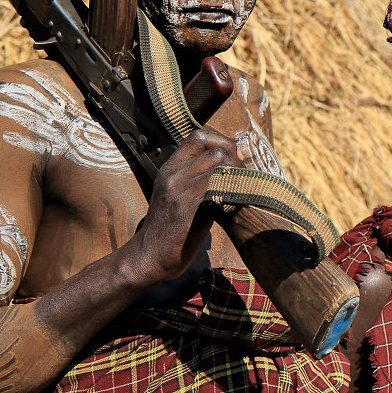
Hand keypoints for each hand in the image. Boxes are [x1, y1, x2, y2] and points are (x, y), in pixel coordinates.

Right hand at [123, 129, 240, 284]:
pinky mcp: (186, 208)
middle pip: (213, 148)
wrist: (147, 257)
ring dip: (237, 174)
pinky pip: (217, 187)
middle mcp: (173, 174)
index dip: (222, 141)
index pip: (198, 136)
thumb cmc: (169, 229)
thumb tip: (233, 167)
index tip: (235, 157)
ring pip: (217, 164)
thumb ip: (199, 180)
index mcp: (170, 168)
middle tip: (244, 175)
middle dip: (236, 158)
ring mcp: (178, 190)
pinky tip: (239, 200)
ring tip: (244, 187)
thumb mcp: (178, 196)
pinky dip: (233, 189)